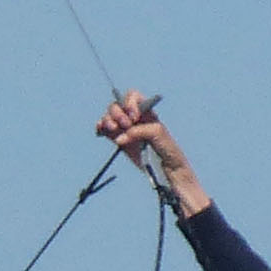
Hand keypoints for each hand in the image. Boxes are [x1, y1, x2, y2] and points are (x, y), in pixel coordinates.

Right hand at [97, 91, 201, 208]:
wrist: (169, 174)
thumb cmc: (170, 153)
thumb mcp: (160, 136)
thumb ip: (142, 131)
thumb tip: (121, 137)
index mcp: (148, 113)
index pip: (134, 97)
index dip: (130, 103)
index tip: (133, 117)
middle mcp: (136, 119)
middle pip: (118, 105)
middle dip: (117, 113)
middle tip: (124, 125)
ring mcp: (126, 130)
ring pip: (109, 117)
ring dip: (107, 120)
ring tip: (113, 130)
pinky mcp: (119, 141)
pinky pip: (104, 130)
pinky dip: (100, 128)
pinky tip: (100, 132)